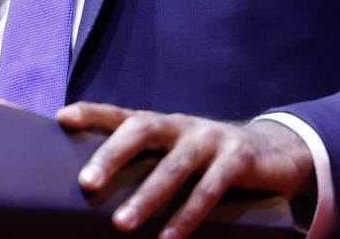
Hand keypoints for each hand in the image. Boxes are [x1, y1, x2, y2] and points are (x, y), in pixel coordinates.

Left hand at [58, 102, 316, 238]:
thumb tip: (98, 201)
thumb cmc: (209, 162)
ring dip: (147, 196)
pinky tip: (168, 238)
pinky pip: (210, 188)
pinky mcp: (238, 159)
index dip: (93, 113)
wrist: (276, 153)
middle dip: (113, 154)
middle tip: (86, 183)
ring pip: (175, 165)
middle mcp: (183, 126)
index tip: (63, 117)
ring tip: (121, 224)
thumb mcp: (177, 156)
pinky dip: (188, 215)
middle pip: (143, 130)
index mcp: (162, 125)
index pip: (122, 114)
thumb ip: (147, 168)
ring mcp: (212, 139)